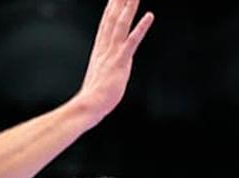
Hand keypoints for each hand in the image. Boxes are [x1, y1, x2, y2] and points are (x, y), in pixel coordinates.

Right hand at [75, 0, 153, 120]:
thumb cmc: (94, 98)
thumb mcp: (100, 78)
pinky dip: (141, 27)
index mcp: (100, 51)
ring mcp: (113, 54)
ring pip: (121, 25)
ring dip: (129, 8)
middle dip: (119, 2)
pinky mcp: (121, 62)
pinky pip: (132, 41)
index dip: (110, 9)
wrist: (89, 105)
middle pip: (113, 19)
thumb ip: (104, 69)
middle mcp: (105, 48)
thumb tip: (106, 70)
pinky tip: (149, 15)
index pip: (106, 25)